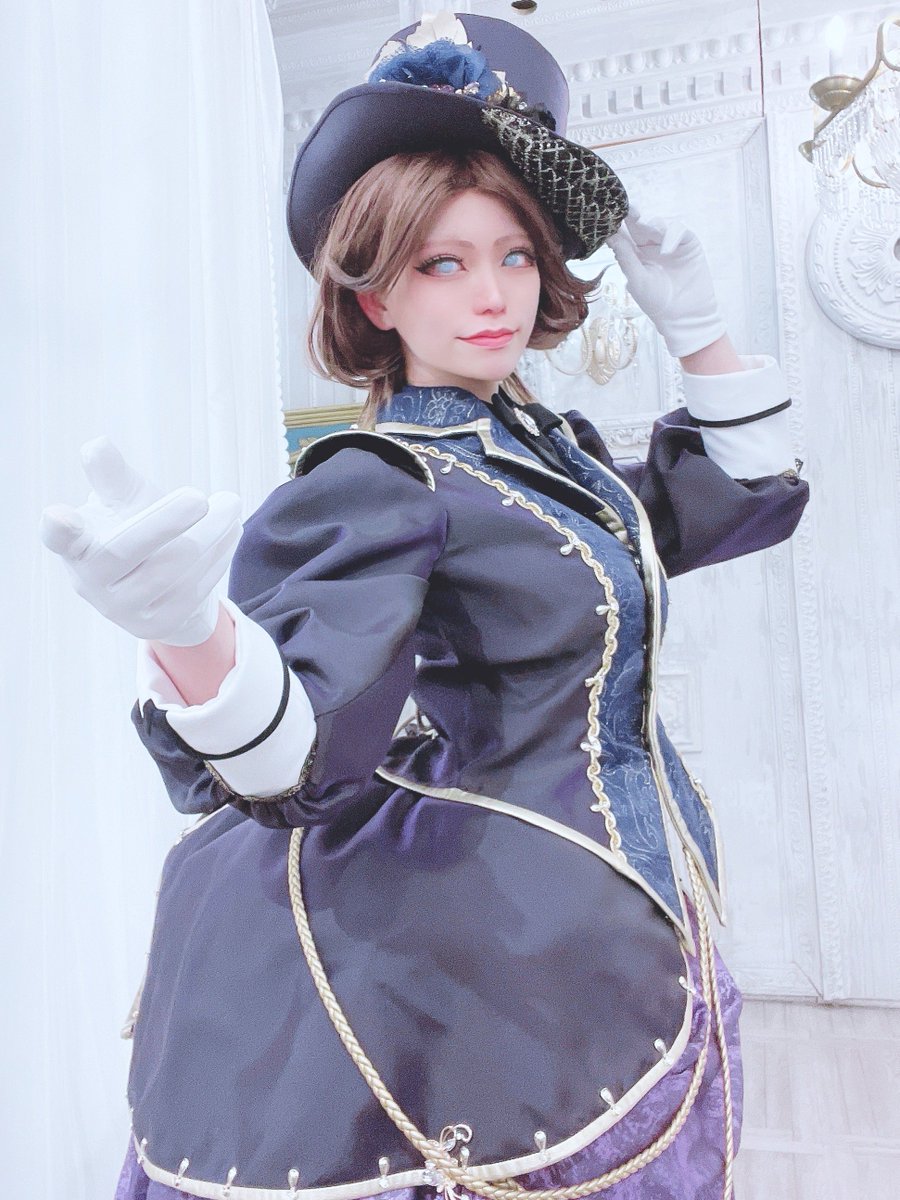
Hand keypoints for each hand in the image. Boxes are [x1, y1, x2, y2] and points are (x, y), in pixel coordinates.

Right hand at [40, 438, 241, 645]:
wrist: (161, 585)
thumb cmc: (135, 528)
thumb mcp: (123, 500)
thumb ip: (112, 475)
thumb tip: (98, 445)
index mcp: (76, 544)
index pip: (59, 538)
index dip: (58, 528)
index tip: (58, 515)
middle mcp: (91, 582)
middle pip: (126, 549)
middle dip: (166, 520)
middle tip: (199, 497)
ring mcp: (123, 608)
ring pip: (171, 568)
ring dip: (209, 533)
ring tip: (230, 503)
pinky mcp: (157, 625)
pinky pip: (195, 588)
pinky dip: (218, 555)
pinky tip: (231, 531)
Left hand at [606, 203, 726, 358]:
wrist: (684, 315)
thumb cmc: (657, 302)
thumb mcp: (637, 280)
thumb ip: (626, 257)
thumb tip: (610, 237)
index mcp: (634, 255)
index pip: (623, 235)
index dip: (617, 224)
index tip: (609, 215)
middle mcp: (650, 246)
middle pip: (640, 224)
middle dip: (634, 216)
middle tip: (629, 210)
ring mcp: (669, 243)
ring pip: (659, 223)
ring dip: (653, 225)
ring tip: (649, 230)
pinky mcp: (687, 243)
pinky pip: (679, 230)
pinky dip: (672, 236)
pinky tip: (666, 250)